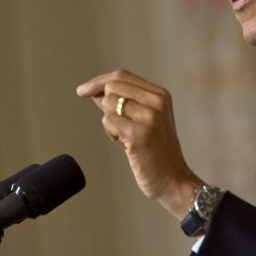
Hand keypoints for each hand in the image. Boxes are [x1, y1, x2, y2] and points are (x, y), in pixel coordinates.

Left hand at [76, 69, 204, 219]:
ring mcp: (149, 116)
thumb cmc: (155, 152)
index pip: (122, 76)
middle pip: (112, 87)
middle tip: (117, 126)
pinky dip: (111, 134)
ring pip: (108, 104)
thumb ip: (122, 103)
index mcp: (160, 95)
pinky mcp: (139, 133)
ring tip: (126, 138)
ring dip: (110, 123)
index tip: (82, 91)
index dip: (98, 81)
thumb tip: (95, 91)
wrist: (173, 180)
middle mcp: (157, 101)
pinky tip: (126, 145)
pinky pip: (108, 122)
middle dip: (105, 105)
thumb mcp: (144, 120)